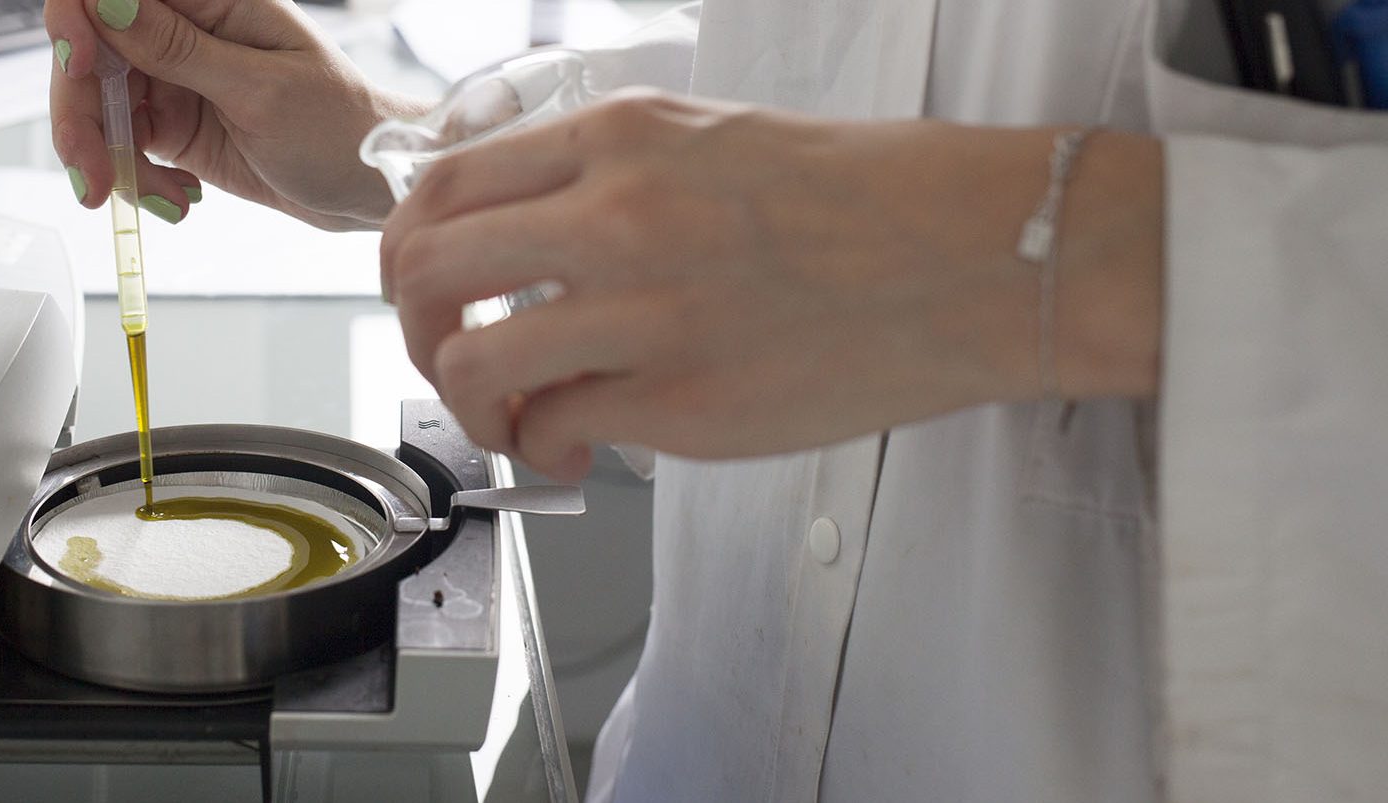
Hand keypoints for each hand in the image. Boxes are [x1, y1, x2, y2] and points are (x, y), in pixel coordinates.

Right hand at [45, 0, 425, 229]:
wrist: (368, 185)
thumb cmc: (340, 127)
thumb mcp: (260, 90)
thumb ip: (178, 48)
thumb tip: (107, 2)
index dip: (76, 20)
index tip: (79, 66)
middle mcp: (185, 31)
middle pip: (89, 53)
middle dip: (81, 114)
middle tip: (93, 175)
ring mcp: (174, 78)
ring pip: (98, 104)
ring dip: (104, 157)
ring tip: (148, 201)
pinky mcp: (173, 124)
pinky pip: (123, 145)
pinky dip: (134, 178)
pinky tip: (177, 198)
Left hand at [380, 91, 1163, 480]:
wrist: (977, 256)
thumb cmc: (863, 198)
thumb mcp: (709, 135)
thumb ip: (602, 175)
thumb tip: (519, 237)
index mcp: (618, 136)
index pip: (444, 184)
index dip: (411, 248)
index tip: (425, 282)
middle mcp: (617, 213)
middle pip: (426, 268)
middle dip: (412, 324)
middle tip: (444, 351)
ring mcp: (646, 309)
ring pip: (472, 362)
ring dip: (469, 403)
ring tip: (509, 416)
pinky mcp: (682, 399)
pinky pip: (554, 428)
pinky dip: (542, 449)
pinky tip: (573, 449)